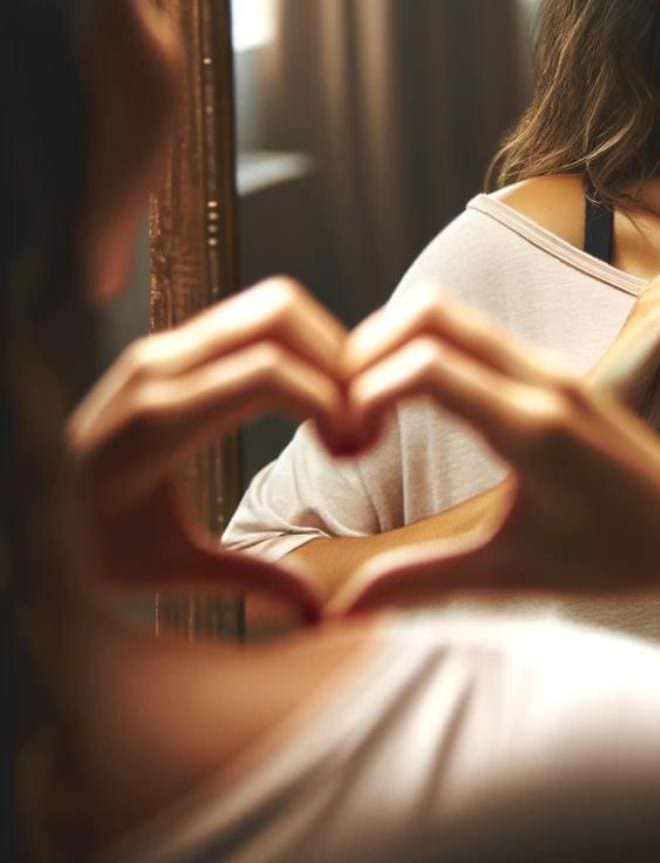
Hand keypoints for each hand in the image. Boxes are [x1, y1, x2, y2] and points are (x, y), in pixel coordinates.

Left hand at [68, 277, 367, 621]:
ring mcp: (165, 345)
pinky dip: (301, 341)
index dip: (328, 401)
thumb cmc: (104, 546)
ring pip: (274, 305)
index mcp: (155, 423)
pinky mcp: (176, 340)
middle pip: (279, 317)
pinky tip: (313, 394)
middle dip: (338, 361)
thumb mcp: (170, 571)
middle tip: (359, 421)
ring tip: (343, 405)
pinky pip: (256, 315)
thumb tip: (319, 614)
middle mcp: (157, 367)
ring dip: (326, 344)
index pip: (267, 375)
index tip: (353, 448)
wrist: (42, 506)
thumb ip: (249, 580)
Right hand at [326, 291, 659, 615]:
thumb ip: (424, 582)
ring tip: (369, 409)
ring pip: (455, 316)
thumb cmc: (616, 558)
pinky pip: (479, 335)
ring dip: (397, 346)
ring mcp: (553, 369)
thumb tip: (339, 612)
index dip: (363, 392)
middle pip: (431, 313)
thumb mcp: (514, 574)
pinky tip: (416, 405)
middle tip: (341, 408)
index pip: (426, 366)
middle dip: (366, 348)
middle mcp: (543, 380)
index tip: (348, 445)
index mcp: (532, 425)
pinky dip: (430, 350)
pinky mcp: (558, 372)